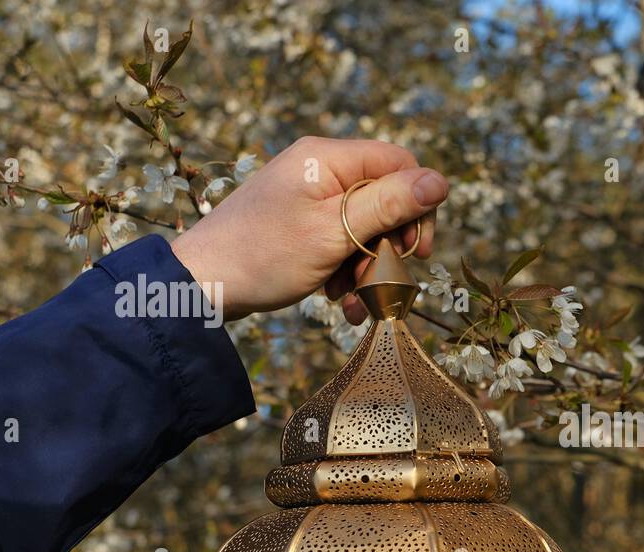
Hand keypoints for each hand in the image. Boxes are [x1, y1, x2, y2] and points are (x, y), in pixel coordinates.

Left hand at [170, 136, 448, 322]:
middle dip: (389, 245)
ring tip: (353, 300)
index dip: (417, 206)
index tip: (415, 251)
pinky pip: (342, 242)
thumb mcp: (336, 232)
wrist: (202, 285)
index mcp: (328, 159)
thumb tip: (440, 181)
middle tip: (383, 279)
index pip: (400, 164)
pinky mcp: (301, 224)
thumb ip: (390, 205)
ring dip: (368, 268)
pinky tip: (338, 299)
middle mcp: (320, 170)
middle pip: (386, 199)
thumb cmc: (265, 256)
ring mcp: (309, 197)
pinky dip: (346, 272)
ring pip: (366, 227)